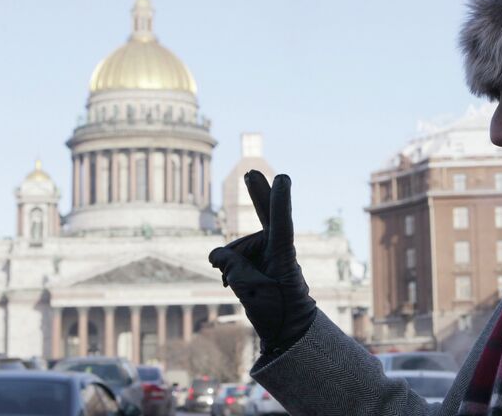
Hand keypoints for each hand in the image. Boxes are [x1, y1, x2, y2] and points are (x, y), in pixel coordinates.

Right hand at [208, 170, 316, 353]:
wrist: (285, 328)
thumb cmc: (277, 309)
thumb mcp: (251, 290)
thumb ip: (231, 266)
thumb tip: (215, 254)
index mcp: (283, 254)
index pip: (281, 222)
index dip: (280, 200)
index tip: (283, 178)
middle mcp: (275, 247)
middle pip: (264, 215)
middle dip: (258, 193)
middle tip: (251, 173)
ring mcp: (266, 252)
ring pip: (237, 247)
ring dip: (233, 264)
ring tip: (244, 287)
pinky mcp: (257, 260)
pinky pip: (233, 257)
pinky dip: (229, 267)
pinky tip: (229, 282)